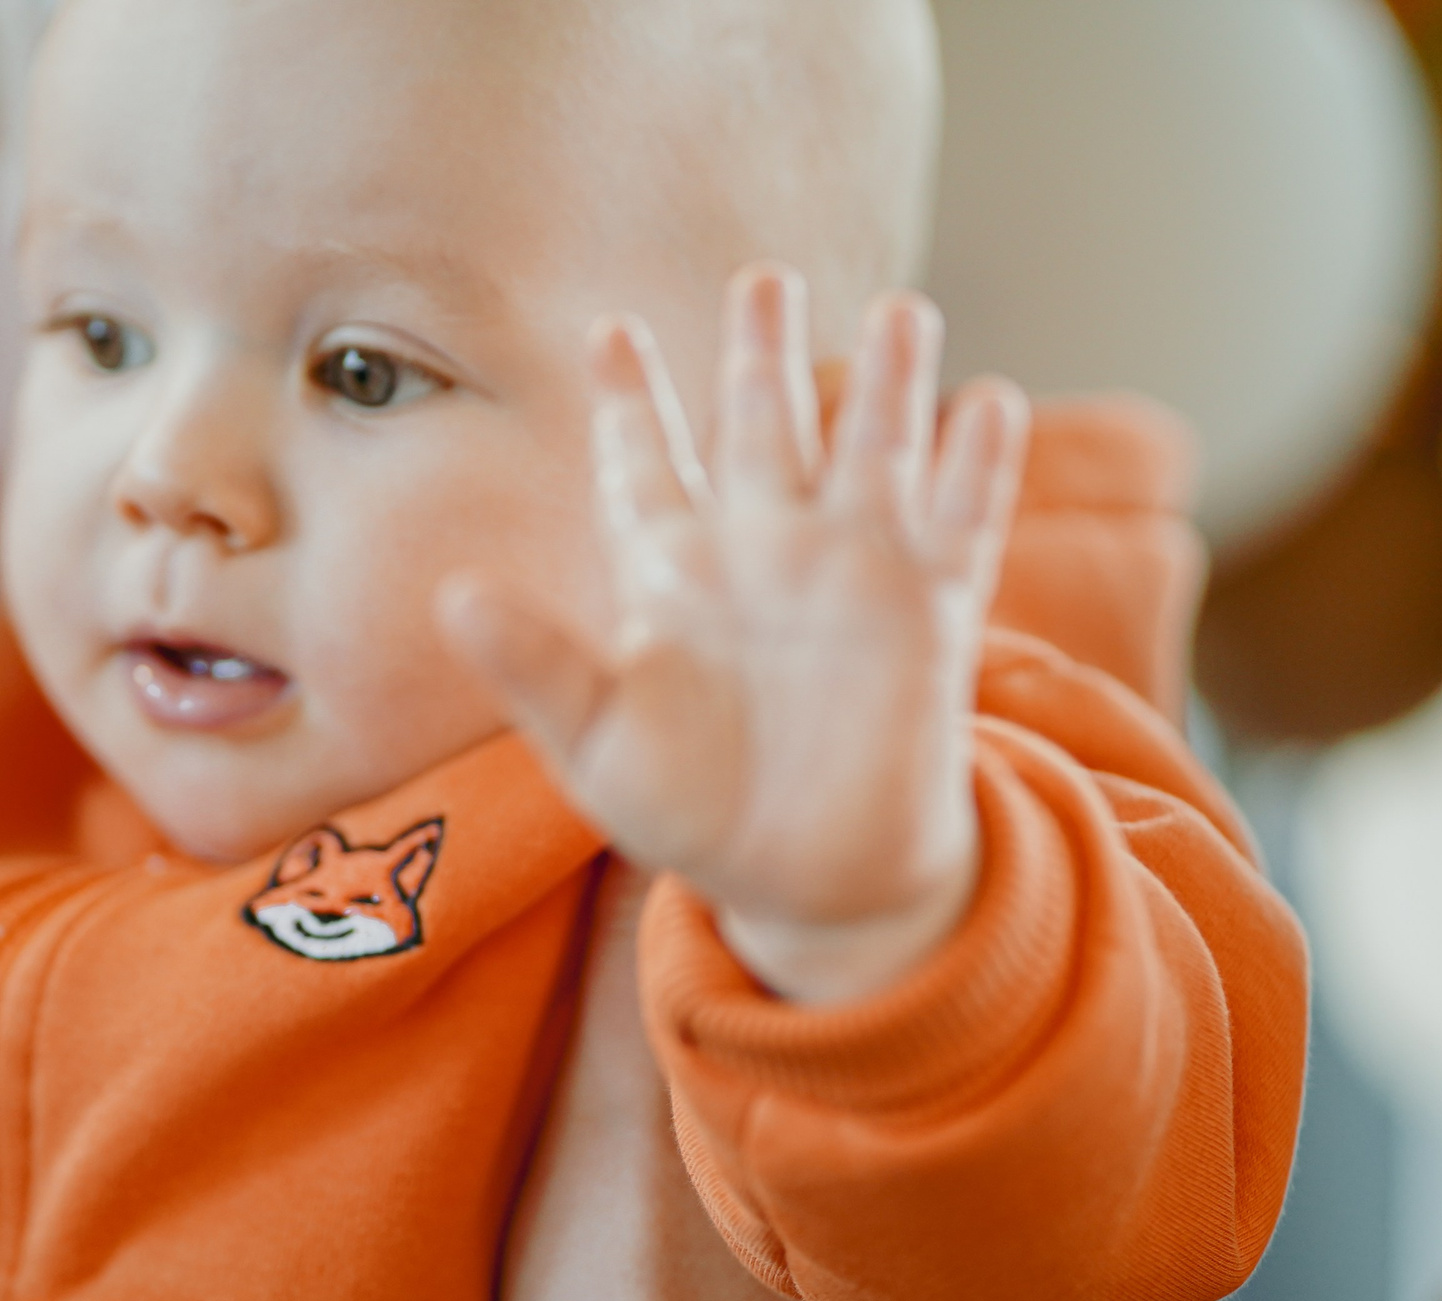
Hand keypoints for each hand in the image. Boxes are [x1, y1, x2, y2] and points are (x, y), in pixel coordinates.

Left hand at [440, 264, 1028, 1004]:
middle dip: (763, 352)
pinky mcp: (927, 615)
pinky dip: (975, 469)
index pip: (647, 465)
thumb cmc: (690, 811)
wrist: (805, 880)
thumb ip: (533, 666)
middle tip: (764, 279)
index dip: (630, 399)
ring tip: (904, 310)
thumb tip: (453, 595)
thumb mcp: (593, 744)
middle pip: (762, 426)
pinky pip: (958, 525)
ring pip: (872, 451)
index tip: (608, 331)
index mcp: (674, 572)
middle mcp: (763, 552)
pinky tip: (988, 405)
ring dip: (891, 383)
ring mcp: (850, 574)